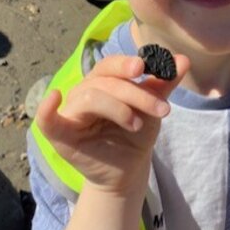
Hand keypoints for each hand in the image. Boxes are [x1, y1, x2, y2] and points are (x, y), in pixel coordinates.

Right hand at [35, 54, 189, 194]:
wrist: (130, 169)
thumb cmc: (137, 135)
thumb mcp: (153, 107)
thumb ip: (164, 83)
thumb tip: (183, 59)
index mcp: (103, 81)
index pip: (111, 65)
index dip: (126, 64)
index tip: (144, 68)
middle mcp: (83, 92)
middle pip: (105, 81)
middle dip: (136, 94)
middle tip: (162, 110)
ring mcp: (70, 112)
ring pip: (91, 96)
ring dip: (120, 108)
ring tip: (137, 125)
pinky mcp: (60, 135)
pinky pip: (46, 119)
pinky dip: (46, 108)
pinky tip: (54, 97)